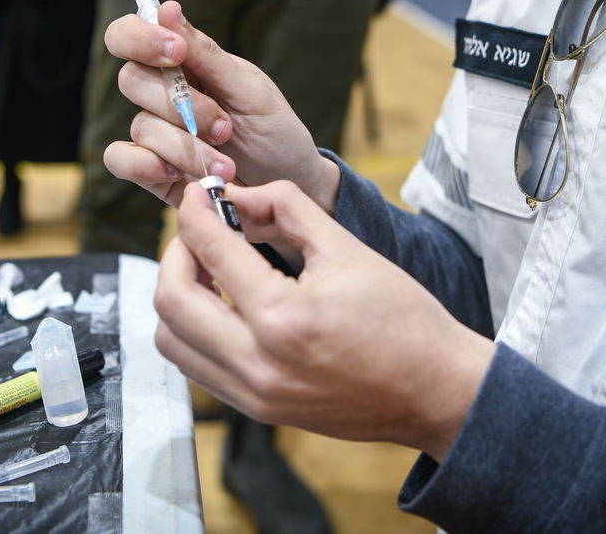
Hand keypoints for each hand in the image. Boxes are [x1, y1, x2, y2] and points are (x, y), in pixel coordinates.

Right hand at [101, 1, 339, 213]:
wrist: (285, 186)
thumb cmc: (274, 131)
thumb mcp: (251, 90)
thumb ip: (206, 54)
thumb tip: (167, 8)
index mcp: (183, 62)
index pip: (130, 34)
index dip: (140, 37)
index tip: (175, 51)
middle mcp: (161, 93)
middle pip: (132, 80)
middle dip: (181, 105)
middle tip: (224, 126)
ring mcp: (154, 132)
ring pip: (140, 126)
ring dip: (186, 146)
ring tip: (226, 164)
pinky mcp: (150, 169)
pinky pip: (120, 159)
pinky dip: (146, 165)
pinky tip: (181, 175)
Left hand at [154, 180, 493, 461]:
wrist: (435, 391)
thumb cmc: (403, 322)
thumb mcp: (347, 248)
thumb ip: (286, 208)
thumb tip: (239, 195)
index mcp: (282, 317)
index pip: (209, 251)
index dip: (194, 212)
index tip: (197, 195)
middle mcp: (258, 363)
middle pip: (170, 299)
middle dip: (177, 252)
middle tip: (200, 231)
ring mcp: (254, 394)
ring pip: (171, 340)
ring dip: (178, 295)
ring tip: (210, 269)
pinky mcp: (257, 410)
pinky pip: (196, 366)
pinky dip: (193, 330)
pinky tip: (223, 305)